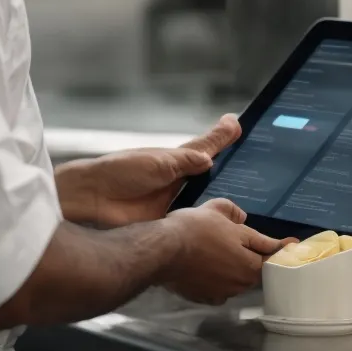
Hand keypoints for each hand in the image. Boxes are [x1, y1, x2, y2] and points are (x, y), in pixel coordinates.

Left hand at [55, 116, 242, 227]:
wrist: (93, 200)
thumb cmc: (120, 172)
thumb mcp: (159, 161)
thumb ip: (187, 159)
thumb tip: (211, 158)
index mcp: (175, 159)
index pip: (207, 146)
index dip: (223, 138)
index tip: (241, 125)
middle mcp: (179, 179)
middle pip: (213, 174)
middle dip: (233, 172)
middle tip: (257, 168)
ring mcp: (176, 201)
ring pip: (207, 199)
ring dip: (224, 199)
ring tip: (253, 198)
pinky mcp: (171, 221)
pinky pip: (195, 220)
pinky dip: (208, 221)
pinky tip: (228, 225)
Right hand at [158, 198, 289, 304]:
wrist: (162, 250)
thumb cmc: (196, 228)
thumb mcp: (220, 211)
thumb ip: (238, 216)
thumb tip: (245, 218)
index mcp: (250, 264)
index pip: (272, 258)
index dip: (281, 249)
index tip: (293, 245)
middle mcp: (240, 283)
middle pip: (252, 270)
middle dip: (250, 258)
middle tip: (240, 243)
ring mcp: (222, 293)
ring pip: (234, 280)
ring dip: (232, 269)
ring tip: (219, 253)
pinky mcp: (204, 298)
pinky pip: (218, 289)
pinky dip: (216, 280)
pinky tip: (206, 268)